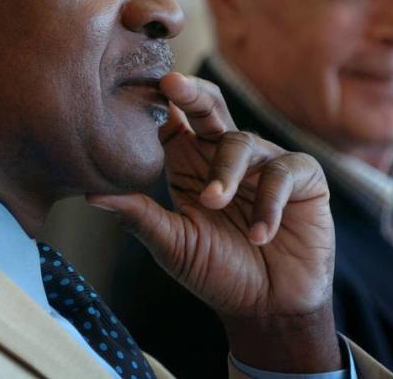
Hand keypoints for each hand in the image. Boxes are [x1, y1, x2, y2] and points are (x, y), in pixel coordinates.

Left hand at [88, 73, 340, 371]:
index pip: (170, 120)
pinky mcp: (303, 178)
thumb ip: (137, 215)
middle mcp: (225, 155)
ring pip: (240, 142)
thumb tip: (89, 193)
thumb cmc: (217, 272)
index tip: (133, 88)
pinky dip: (268, 202)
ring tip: (212, 203)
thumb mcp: (171, 244)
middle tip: (170, 83)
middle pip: (207, 105)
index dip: (156, 104)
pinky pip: (282, 172)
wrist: (270, 309)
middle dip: (190, 91)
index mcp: (189, 163)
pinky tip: (259, 235)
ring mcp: (264, 163)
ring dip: (224, 173)